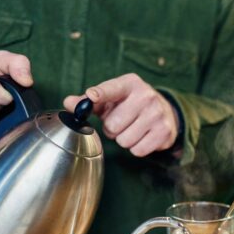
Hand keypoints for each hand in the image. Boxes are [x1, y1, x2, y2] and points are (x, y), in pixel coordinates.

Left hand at [64, 73, 179, 156]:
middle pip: (112, 125)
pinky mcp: (164, 132)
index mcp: (130, 83)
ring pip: (124, 140)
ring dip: (124, 140)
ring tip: (131, 129)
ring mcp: (157, 114)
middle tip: (121, 122)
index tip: (92, 96)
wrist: (165, 111)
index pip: (111, 89)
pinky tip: (142, 136)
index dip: (100, 94)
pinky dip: (136, 148)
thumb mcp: (111, 99)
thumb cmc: (130, 105)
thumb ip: (88, 102)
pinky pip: (137, 150)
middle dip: (112, 129)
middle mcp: (146, 96)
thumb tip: (68, 103)